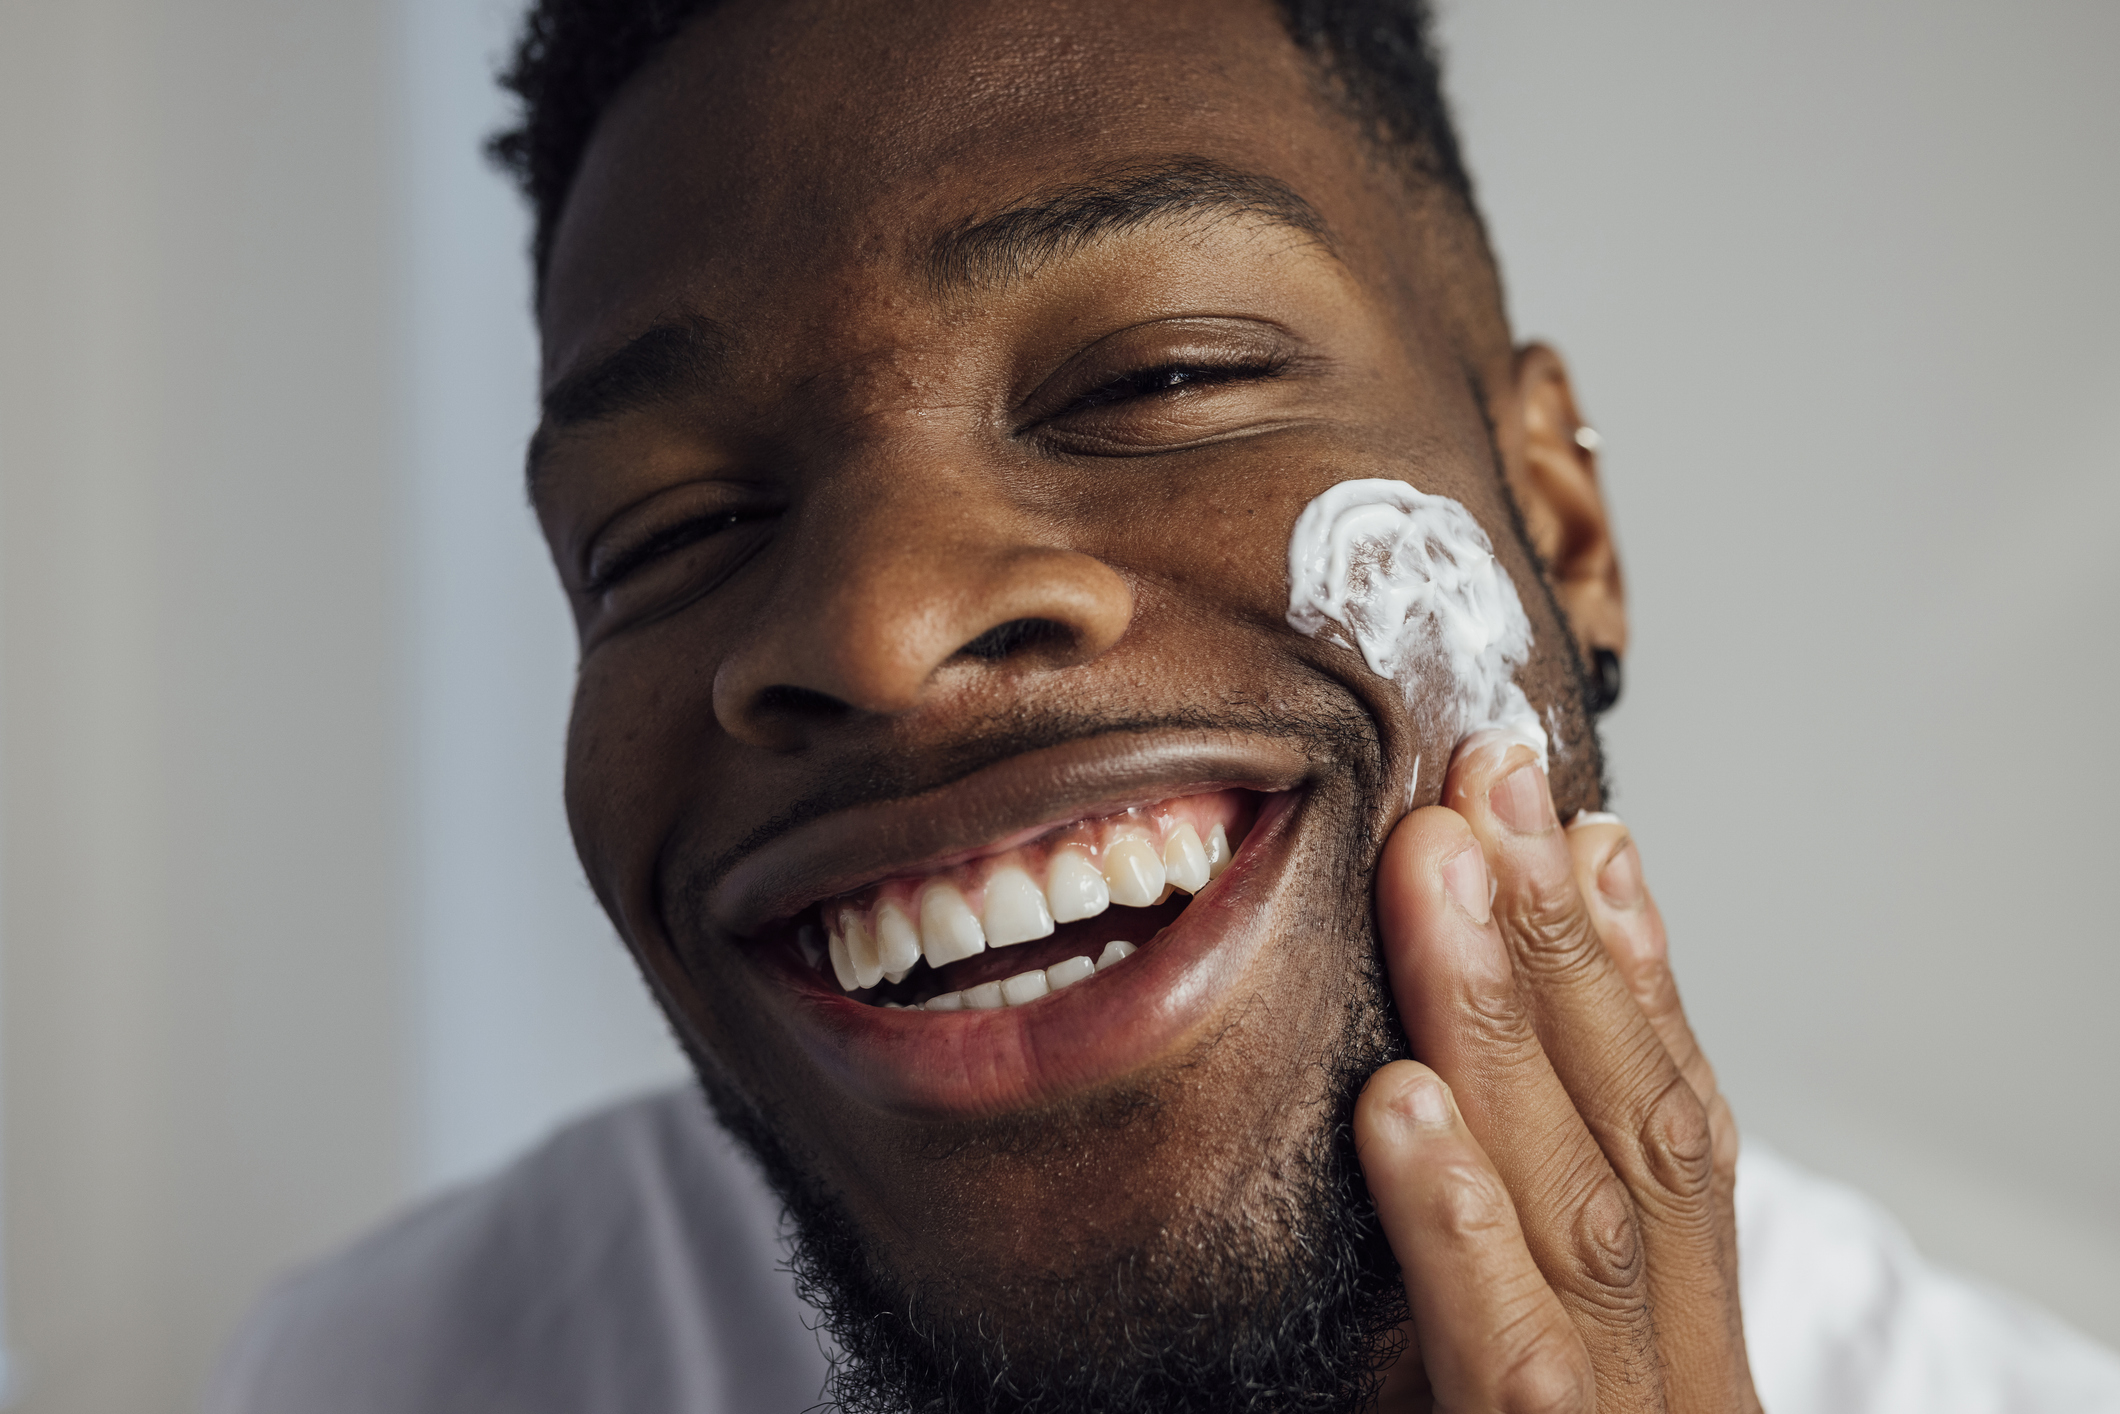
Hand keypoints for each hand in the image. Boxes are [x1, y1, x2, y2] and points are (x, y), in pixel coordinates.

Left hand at [1356, 741, 1758, 1412]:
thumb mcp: (1513, 1350)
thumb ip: (1508, 1228)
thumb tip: (1444, 1059)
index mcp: (1677, 1341)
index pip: (1673, 1119)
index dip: (1627, 961)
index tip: (1568, 817)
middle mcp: (1675, 1378)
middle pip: (1635, 1129)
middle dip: (1561, 940)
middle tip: (1487, 779)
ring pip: (1582, 1206)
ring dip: (1506, 1017)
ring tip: (1436, 865)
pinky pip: (1509, 1355)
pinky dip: (1457, 1219)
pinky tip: (1400, 1100)